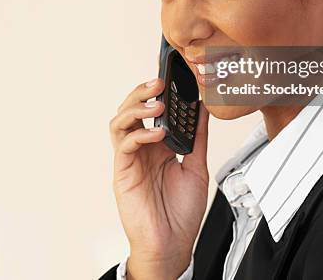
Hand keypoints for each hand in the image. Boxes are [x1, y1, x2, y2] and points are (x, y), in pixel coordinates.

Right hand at [109, 54, 209, 278]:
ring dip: (135, 107)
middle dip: (142, 92)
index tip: (172, 76)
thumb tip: (203, 110)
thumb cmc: (180, 212)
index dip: (158, 92)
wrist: (172, 246)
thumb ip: (197, 138)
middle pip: (130, 109)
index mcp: (157, 145)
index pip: (151, 110)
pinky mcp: (122, 172)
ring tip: (154, 102)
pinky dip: (139, 133)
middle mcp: (141, 148)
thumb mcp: (196, 167)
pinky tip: (156, 133)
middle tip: (159, 82)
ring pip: (120, 121)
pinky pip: (124, 145)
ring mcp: (130, 159)